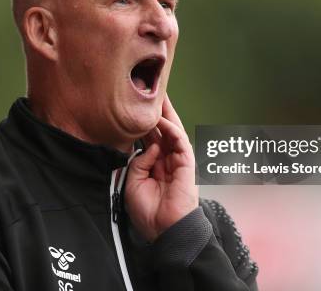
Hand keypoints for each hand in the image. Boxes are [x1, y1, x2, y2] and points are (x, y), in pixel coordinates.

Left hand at [124, 94, 198, 241]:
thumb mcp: (133, 182)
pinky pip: (178, 141)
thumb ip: (139, 161)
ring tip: (157, 94)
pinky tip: (159, 120)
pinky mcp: (187, 163)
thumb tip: (147, 146)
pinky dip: (169, 129)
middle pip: (161, 128)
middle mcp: (166, 158)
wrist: (164, 230)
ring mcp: (178, 160)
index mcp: (154, 163)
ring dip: (164, 113)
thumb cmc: (149, 211)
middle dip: (156, 110)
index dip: (143, 120)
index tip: (135, 104)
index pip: (149, 136)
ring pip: (172, 130)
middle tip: (149, 89)